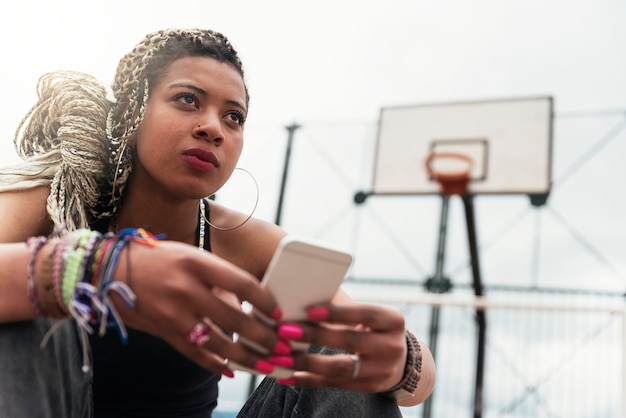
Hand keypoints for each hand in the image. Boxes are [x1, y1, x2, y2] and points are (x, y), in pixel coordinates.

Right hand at [110, 239, 280, 375]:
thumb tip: (244, 306)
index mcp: (197, 263)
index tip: (279, 312)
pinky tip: (230, 370)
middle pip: (234, 318)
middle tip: (282, 347)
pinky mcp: (163, 332)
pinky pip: (194, 353)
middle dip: (262, 336)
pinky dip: (214, 364)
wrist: (109, 270)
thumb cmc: (157, 259)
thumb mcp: (191, 256)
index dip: (265, 300)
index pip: (242, 283)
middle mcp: (186, 288)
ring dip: (246, 357)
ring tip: (266, 365)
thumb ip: (217, 279)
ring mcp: (173, 313)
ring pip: (218, 342)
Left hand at [274, 303, 406, 392]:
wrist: (400, 358)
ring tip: (280, 357)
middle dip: (315, 336)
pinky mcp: (369, 387)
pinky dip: (309, 380)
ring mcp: (382, 371)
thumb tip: (302, 297)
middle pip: (351, 341)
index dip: (338, 313)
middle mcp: (392, 347)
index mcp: (393, 321)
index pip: (366, 314)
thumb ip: (343, 307)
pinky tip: (288, 375)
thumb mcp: (369, 315)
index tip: (309, 310)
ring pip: (341, 368)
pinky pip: (335, 384)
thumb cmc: (373, 326)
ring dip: (307, 363)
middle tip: (285, 331)